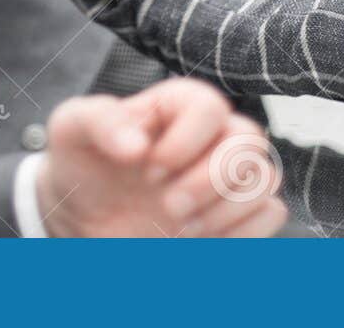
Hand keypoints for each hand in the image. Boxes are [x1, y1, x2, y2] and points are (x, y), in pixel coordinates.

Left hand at [36, 77, 287, 237]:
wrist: (85, 217)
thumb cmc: (83, 163)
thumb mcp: (72, 129)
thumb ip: (99, 121)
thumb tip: (137, 146)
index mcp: (177, 105)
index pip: (210, 106)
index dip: (185, 141)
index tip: (147, 169)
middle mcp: (210, 136)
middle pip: (249, 140)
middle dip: (208, 181)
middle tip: (166, 206)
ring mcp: (227, 176)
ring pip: (265, 178)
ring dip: (223, 210)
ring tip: (177, 227)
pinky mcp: (236, 213)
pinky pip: (271, 214)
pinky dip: (241, 232)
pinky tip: (199, 238)